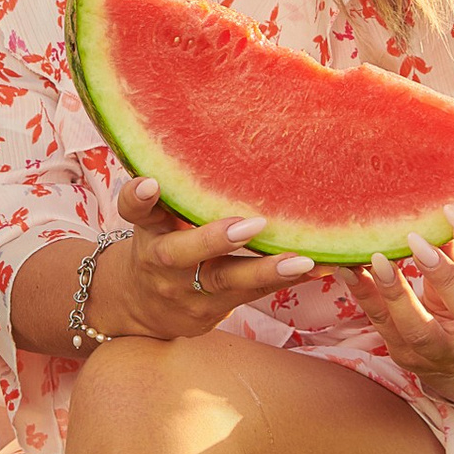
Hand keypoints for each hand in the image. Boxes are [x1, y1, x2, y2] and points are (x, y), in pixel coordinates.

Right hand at [95, 175, 317, 343]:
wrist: (141, 307)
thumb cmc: (160, 243)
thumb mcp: (155, 219)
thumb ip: (173, 193)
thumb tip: (213, 143)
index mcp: (148, 231)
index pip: (134, 211)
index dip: (138, 198)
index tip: (150, 183)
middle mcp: (162, 262)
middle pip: (180, 254)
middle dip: (216, 240)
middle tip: (252, 225)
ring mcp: (186, 292)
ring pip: (226, 281)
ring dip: (266, 271)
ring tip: (301, 261)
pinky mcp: (212, 311)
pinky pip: (252, 295)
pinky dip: (285, 281)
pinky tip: (318, 268)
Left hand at [357, 210, 453, 407]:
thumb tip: (436, 205)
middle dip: (445, 277)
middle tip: (416, 240)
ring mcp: (444, 357)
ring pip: (422, 333)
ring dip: (398, 294)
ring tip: (378, 259)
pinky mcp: (409, 359)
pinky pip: (383, 327)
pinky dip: (364, 297)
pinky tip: (348, 269)